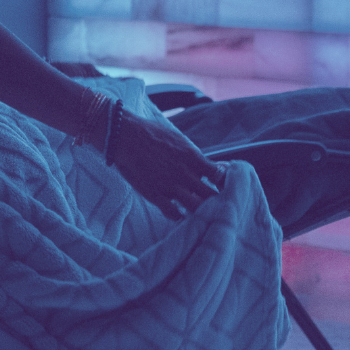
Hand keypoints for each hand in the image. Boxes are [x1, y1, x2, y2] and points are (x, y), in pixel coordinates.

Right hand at [102, 109, 226, 220]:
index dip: (225, 182)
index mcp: (193, 158)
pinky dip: (179, 216)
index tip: (224, 186)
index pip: (221, 176)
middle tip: (219, 206)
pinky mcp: (154, 194)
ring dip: (201, 211)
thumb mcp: (179, 140)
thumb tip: (209, 167)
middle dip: (218, 201)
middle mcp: (185, 174)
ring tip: (202, 214)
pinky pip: (173, 213)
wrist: (124, 135)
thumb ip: (194, 156)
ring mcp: (170, 186)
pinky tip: (179, 214)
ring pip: (196, 207)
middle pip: (212, 195)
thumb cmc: (151, 133)